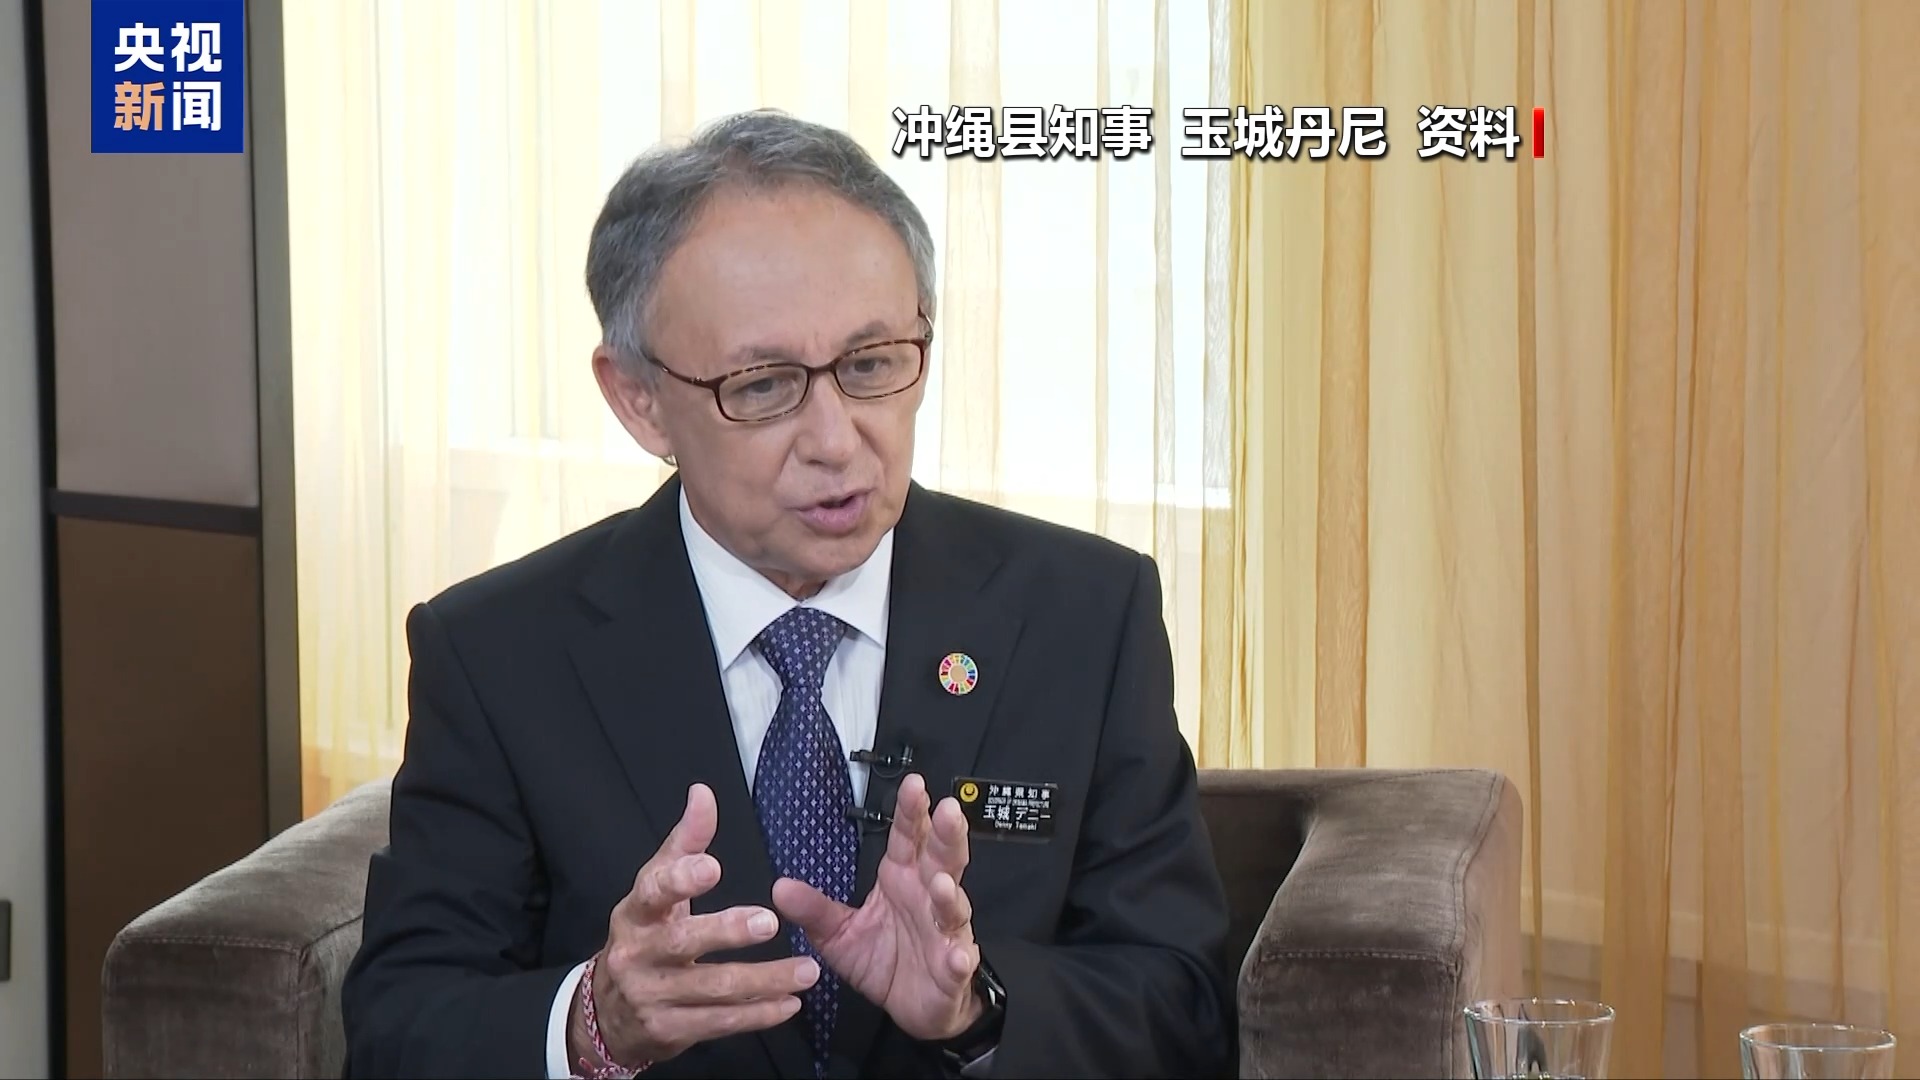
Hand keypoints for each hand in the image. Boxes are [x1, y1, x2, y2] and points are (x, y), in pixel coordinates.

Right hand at [571, 783, 820, 1068]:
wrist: (608, 1013)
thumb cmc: (646, 935)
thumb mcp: (656, 889)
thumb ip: (685, 843)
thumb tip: (703, 793)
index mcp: (637, 912)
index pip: (654, 890)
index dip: (682, 879)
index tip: (713, 866)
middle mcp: (639, 953)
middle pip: (684, 942)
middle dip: (728, 931)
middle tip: (770, 921)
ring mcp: (652, 996)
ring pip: (713, 988)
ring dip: (764, 980)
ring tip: (808, 971)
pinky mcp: (669, 1031)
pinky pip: (720, 1022)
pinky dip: (758, 1015)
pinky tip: (789, 1004)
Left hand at [770, 773, 981, 1041]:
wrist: (916, 1006)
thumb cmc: (883, 959)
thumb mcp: (840, 935)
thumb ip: (815, 910)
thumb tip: (780, 886)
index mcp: (902, 879)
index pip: (909, 838)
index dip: (912, 812)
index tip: (914, 785)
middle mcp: (928, 898)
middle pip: (942, 860)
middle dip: (947, 836)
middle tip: (949, 811)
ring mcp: (945, 932)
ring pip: (952, 906)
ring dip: (948, 895)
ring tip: (940, 884)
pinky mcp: (952, 969)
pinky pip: (958, 961)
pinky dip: (959, 957)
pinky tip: (957, 955)